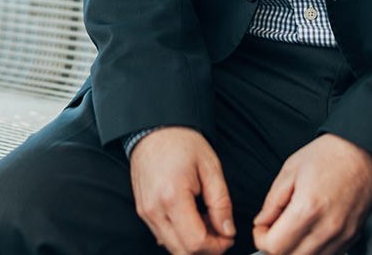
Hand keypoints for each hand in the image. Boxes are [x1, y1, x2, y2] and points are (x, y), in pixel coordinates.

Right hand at [130, 127, 235, 253]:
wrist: (154, 128)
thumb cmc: (181, 142)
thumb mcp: (211, 167)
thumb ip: (221, 203)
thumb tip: (227, 230)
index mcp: (172, 197)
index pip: (195, 243)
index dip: (216, 246)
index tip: (227, 236)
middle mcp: (154, 209)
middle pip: (182, 251)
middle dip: (206, 248)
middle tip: (220, 231)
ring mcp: (146, 212)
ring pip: (172, 247)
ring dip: (192, 242)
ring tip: (205, 219)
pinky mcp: (143, 211)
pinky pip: (162, 235)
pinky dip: (179, 235)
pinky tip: (190, 217)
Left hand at [252, 134, 371, 254]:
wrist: (362, 152)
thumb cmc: (328, 155)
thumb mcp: (290, 170)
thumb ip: (273, 201)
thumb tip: (262, 221)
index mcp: (308, 208)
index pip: (276, 247)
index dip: (261, 239)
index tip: (261, 227)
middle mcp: (327, 228)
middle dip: (276, 246)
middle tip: (273, 228)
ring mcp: (342, 235)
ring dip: (295, 249)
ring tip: (292, 228)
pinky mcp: (352, 237)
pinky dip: (313, 249)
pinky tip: (309, 230)